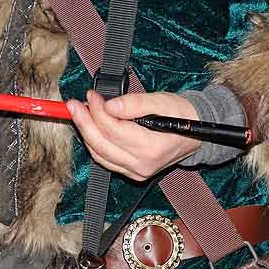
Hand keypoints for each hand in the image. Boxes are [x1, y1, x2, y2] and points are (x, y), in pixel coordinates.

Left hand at [66, 90, 198, 180]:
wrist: (196, 132)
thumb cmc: (180, 114)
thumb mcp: (162, 101)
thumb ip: (135, 103)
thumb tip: (109, 105)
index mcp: (152, 148)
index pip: (114, 130)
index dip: (98, 111)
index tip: (91, 95)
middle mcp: (143, 165)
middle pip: (102, 145)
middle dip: (84, 122)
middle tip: (73, 105)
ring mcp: (137, 172)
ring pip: (100, 154)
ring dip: (86, 133)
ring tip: (78, 113)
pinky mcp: (133, 172)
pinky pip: (106, 160)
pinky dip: (95, 143)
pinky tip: (90, 127)